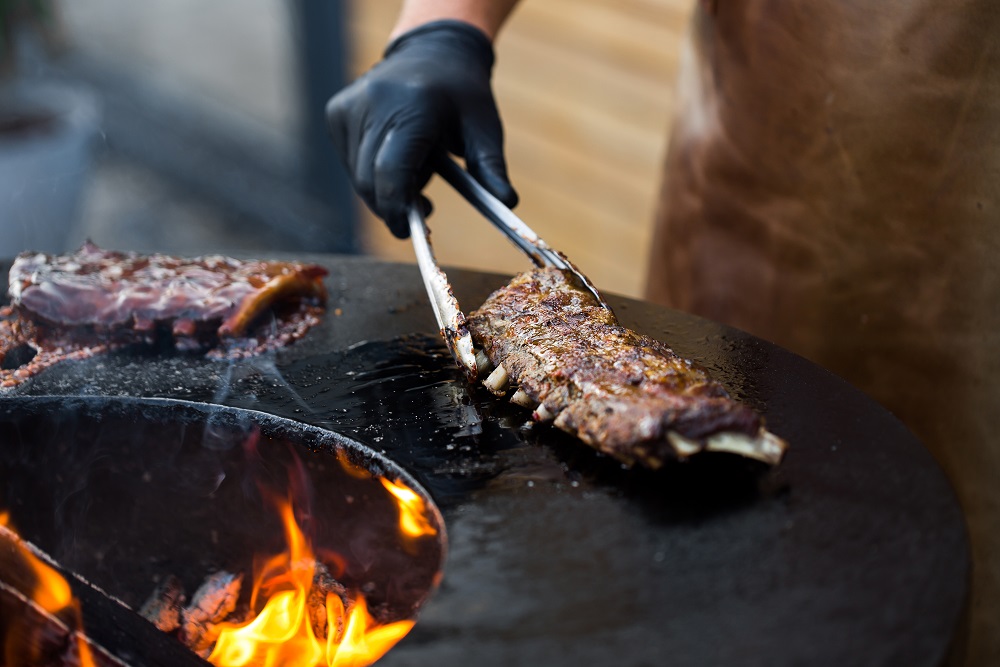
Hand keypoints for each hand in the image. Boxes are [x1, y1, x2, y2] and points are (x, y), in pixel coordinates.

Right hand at [326, 20, 517, 237]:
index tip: (410, 231)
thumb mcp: (485, 128)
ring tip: (419, 168)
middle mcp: (373, 103)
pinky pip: (351, 163)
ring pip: (358, 176)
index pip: (392, 171)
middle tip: (424, 209)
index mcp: (412, 105)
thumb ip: (491, 168)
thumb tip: (507, 203)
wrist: (433, 51)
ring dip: (385, 188)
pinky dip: (373, 172)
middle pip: (370, 181)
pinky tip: (398, 154)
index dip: (397, 208)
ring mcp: (349, 107)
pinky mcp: (336, 113)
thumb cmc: (463, 95)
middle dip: (393, 206)